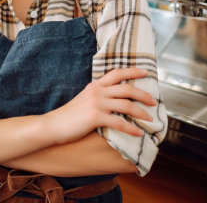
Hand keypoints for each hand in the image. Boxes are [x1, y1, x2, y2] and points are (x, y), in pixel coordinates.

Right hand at [42, 68, 156, 144]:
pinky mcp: (95, 117)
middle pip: (126, 88)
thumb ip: (98, 96)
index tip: (145, 73)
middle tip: (153, 101)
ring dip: (141, 113)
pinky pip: (119, 123)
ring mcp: (96, 103)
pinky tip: (138, 133)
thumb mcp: (84, 99)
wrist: (52, 125)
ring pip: (126, 105)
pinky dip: (131, 128)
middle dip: (143, 94)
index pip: (117, 73)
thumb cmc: (69, 116)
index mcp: (95, 86)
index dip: (132, 72)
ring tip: (150, 119)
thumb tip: (114, 99)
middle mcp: (97, 91)